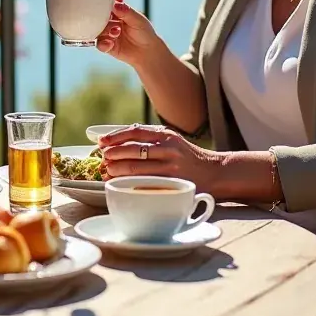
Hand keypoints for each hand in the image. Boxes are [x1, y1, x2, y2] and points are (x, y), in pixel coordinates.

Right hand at [96, 0, 165, 64]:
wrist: (148, 52)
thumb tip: (115, 4)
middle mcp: (111, 23)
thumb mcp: (138, 20)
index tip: (100, 3)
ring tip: (116, 32)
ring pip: (97, 30)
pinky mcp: (107, 46)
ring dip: (104, 31)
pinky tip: (110, 44)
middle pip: (98, 18)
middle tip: (111, 21)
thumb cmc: (145, 33)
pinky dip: (103, 44)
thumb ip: (126, 11)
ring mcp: (108, 34)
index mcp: (117, 13)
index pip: (106, 5)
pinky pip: (99, 44)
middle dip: (101, 19)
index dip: (102, 4)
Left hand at [99, 123, 214, 182]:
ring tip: (108, 171)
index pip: (135, 132)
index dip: (115, 136)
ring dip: (118, 170)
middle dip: (113, 155)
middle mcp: (169, 148)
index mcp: (166, 134)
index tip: (101, 142)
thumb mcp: (171, 140)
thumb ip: (150, 138)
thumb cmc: (186, 156)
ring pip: (137, 168)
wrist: (214, 171)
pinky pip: (146, 183)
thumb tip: (117, 142)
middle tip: (103, 159)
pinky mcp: (174, 184)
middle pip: (133, 150)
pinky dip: (130, 183)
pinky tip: (122, 183)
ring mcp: (171, 167)